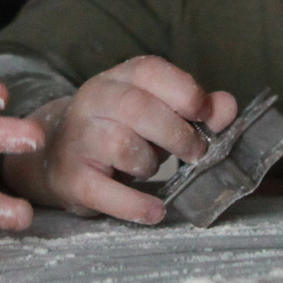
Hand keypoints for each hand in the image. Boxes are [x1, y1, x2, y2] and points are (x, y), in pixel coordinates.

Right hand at [6, 56, 237, 224]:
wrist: (55, 156)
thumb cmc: (117, 131)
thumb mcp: (154, 112)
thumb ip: (193, 108)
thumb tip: (226, 107)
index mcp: (117, 80)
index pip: (149, 70)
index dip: (183, 91)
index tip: (205, 115)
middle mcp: (93, 102)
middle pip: (136, 107)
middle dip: (176, 132)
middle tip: (197, 153)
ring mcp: (78, 140)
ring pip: (121, 145)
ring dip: (149, 162)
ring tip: (153, 168)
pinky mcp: (71, 178)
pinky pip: (105, 193)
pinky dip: (135, 205)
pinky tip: (155, 211)